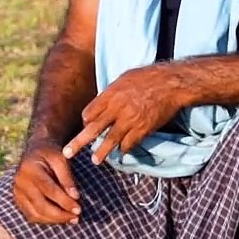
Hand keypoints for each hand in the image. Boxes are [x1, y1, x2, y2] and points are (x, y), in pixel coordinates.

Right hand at [13, 140, 81, 224]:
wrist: (35, 151)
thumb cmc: (50, 154)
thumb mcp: (61, 159)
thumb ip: (67, 178)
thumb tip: (75, 197)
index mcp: (30, 169)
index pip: (49, 190)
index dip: (64, 201)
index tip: (78, 209)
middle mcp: (20, 182)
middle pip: (40, 205)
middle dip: (60, 215)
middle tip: (76, 217)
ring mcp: (17, 192)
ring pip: (35, 214)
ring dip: (54, 220)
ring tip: (71, 219)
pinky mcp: (18, 200)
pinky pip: (31, 215)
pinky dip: (46, 219)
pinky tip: (59, 218)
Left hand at [62, 65, 187, 164]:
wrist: (171, 83)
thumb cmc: (147, 77)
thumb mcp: (123, 79)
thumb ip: (111, 93)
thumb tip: (103, 103)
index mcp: (110, 95)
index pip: (89, 113)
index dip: (87, 120)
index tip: (88, 125)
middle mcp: (117, 109)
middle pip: (93, 128)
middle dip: (79, 142)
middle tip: (67, 153)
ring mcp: (130, 120)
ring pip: (111, 140)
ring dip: (102, 152)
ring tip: (95, 160)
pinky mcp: (143, 129)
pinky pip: (129, 143)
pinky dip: (124, 148)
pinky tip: (122, 151)